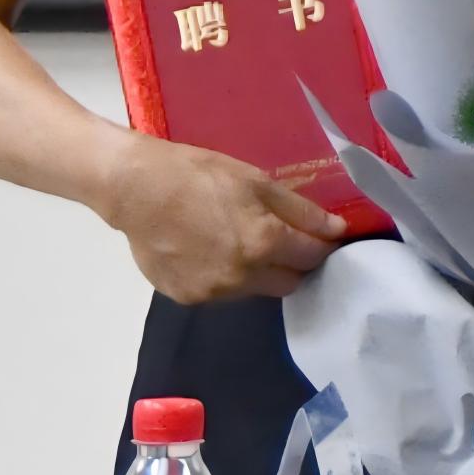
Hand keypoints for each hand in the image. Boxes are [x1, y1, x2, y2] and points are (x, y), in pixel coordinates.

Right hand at [98, 136, 347, 303]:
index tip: (320, 235)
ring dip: (259, 272)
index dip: (320, 245)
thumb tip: (337, 230)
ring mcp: (212, 293)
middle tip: (281, 238)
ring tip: (237, 239)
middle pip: (288, 283)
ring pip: (255, 290)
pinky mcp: (187, 299)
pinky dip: (226, 276)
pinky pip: (222, 293)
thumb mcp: (256, 182)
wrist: (136, 190)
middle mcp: (242, 278)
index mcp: (264, 244)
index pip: (311, 257)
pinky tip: (209, 250)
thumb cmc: (198, 175)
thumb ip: (300, 211)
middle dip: (293, 264)